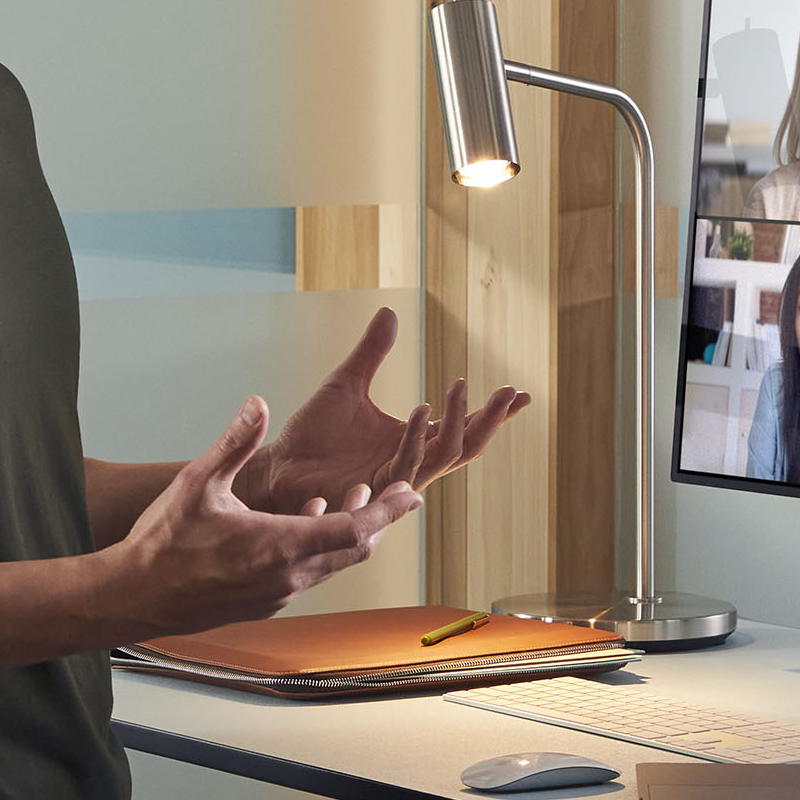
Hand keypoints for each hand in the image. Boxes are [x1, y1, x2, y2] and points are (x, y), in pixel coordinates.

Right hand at [110, 399, 421, 638]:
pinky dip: (320, 547)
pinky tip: (306, 522)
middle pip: (353, 549)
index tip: (412, 493)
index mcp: (279, 546)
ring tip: (354, 498)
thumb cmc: (162, 544)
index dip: (387, 510)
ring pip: (332, 563)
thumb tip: (258, 404)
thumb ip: (234, 442)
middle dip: (377, 519)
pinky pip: (307, 573)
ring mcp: (277, 594)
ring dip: (346, 532)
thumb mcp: (198, 484)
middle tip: (395, 492)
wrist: (135, 597)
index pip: (353, 529)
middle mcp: (287, 576)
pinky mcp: (264, 602)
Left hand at [232, 306, 532, 517]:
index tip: (521, 392)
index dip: (493, 412)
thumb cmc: (313, 433)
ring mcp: (394, 477)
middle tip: (510, 393)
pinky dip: (415, 437)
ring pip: (443, 456)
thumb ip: (372, 352)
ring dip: (457, 422)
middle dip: (490, 420)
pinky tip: (421, 408)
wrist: (279, 465)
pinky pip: (404, 465)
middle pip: (466, 445)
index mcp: (411, 440)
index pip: (463, 426)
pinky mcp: (374, 487)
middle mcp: (410, 461)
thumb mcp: (346, 382)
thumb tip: (391, 312)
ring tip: (460, 386)